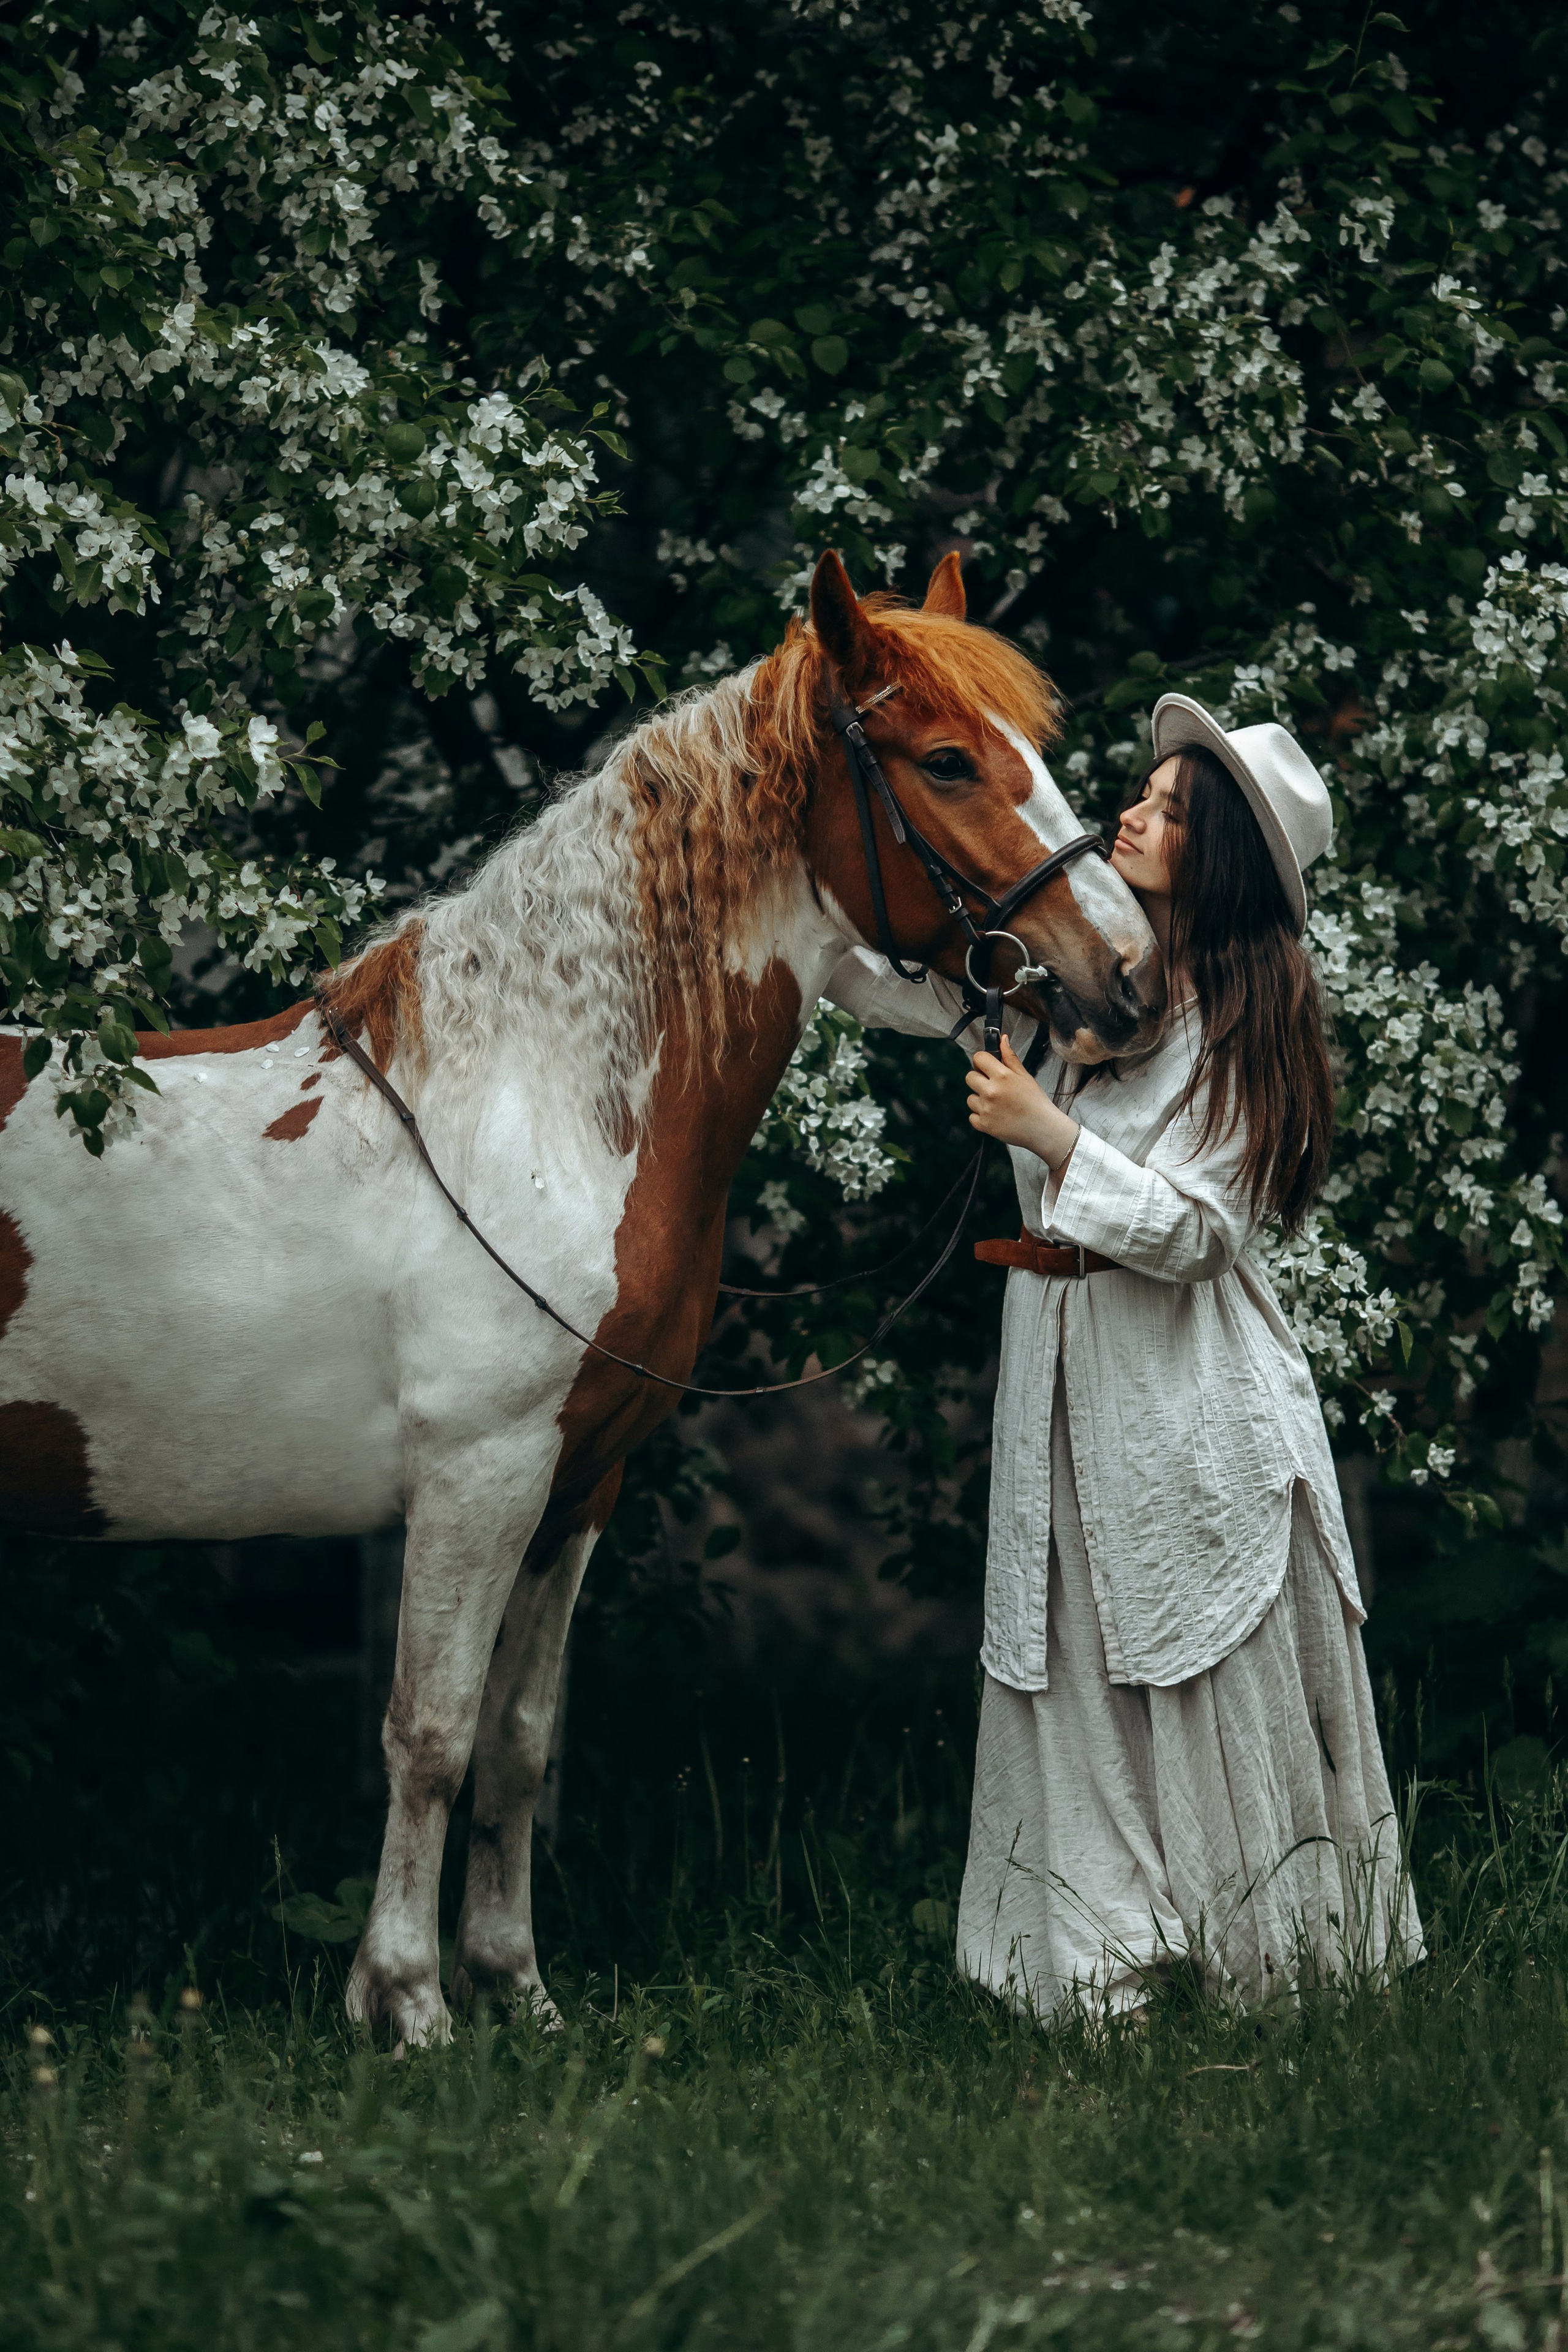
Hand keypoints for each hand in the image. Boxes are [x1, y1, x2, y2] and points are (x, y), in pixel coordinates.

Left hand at [965, 1033, 1079, 1168]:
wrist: (1043, 1129)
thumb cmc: (1036, 1102)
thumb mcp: (1025, 1076)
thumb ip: (1010, 1058)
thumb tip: (1002, 1039)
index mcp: (1002, 1076)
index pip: (979, 1058)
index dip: (982, 1061)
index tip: (987, 1067)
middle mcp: (991, 1091)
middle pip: (969, 1077)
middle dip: (979, 1079)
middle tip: (993, 1086)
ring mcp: (986, 1109)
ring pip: (970, 1098)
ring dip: (980, 1099)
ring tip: (997, 1104)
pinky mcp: (984, 1124)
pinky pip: (972, 1116)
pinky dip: (981, 1116)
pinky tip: (995, 1115)